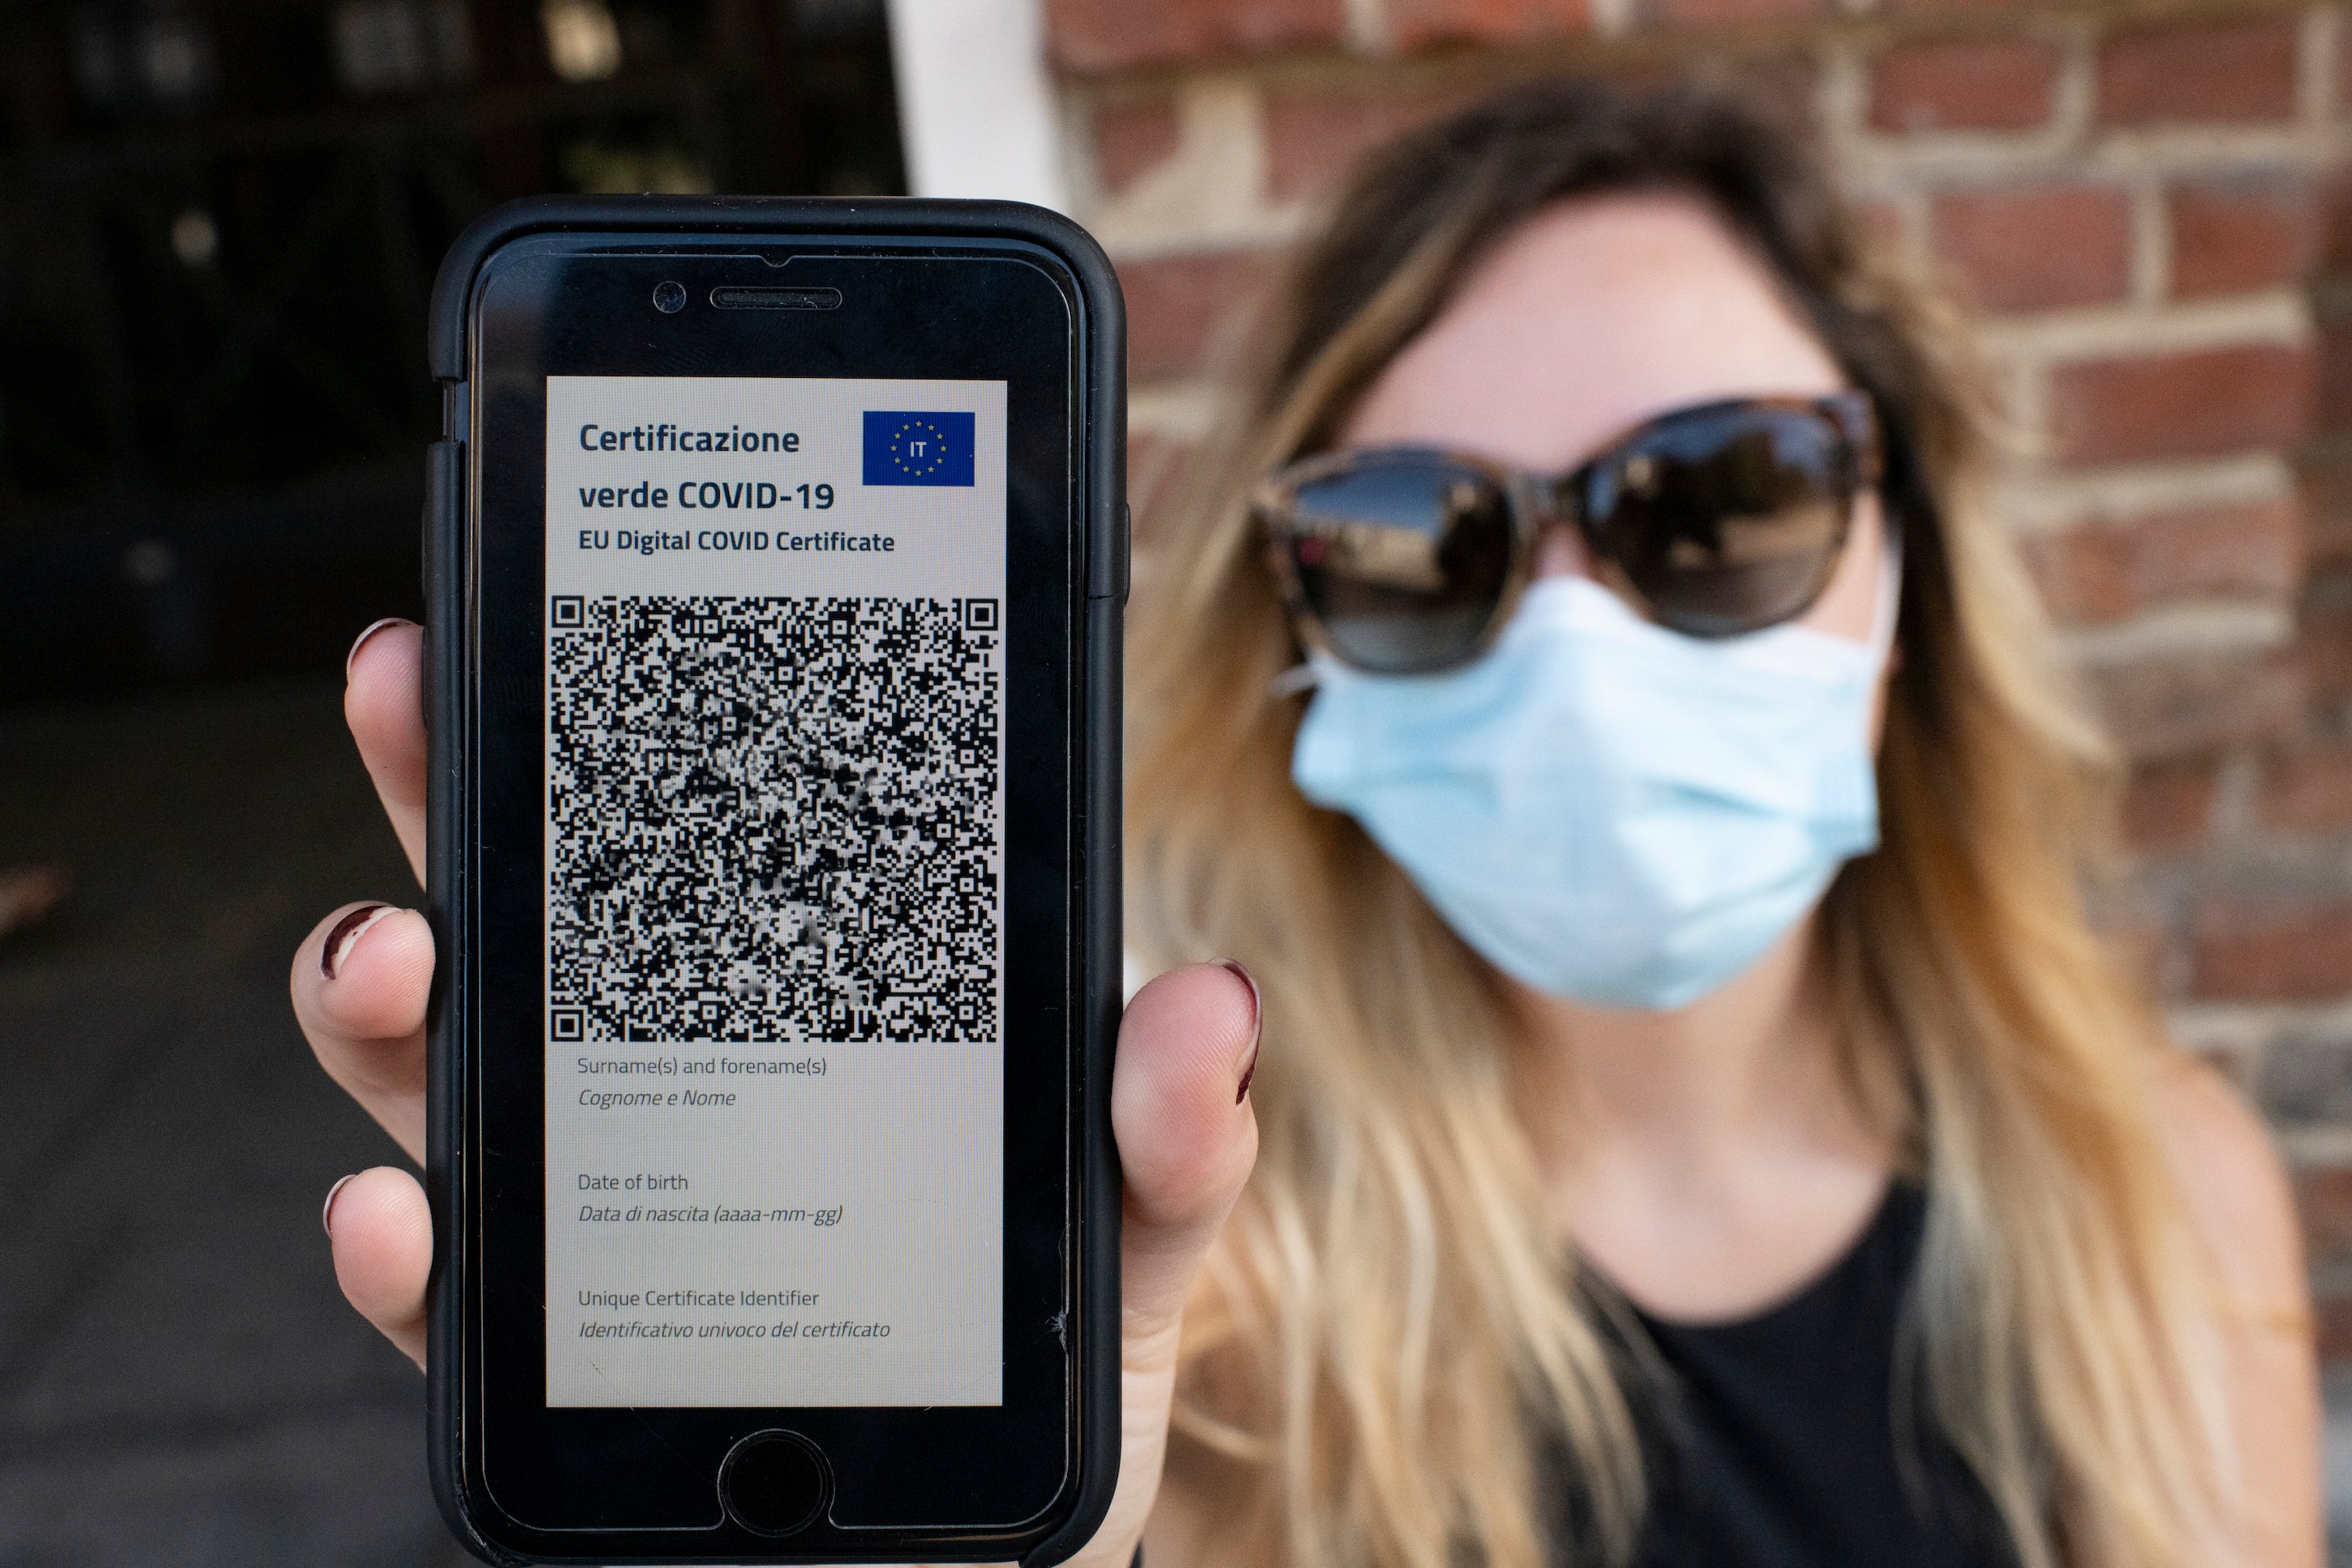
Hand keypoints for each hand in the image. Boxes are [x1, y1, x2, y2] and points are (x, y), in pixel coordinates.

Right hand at [290, 618, 1260, 1566]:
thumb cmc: (1046, 1379)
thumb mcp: (1134, 1243)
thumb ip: (1166, 1137)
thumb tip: (1206, 1004)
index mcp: (804, 1011)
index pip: (710, 848)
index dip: (636, 726)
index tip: (581, 609)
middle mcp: (671, 1084)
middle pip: (534, 912)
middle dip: (451, 789)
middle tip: (415, 691)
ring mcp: (596, 1214)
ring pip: (443, 1072)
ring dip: (384, 995)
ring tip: (397, 956)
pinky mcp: (552, 1357)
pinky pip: (443, 1291)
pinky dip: (396, 1247)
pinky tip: (397, 1213)